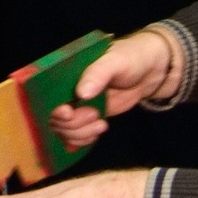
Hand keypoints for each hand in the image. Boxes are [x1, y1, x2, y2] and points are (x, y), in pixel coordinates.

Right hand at [46, 27, 182, 150]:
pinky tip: (99, 130)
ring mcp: (76, 106)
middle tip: (94, 115)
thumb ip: (98, 74)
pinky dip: (84, 139)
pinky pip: (75, 136)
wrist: (149, 71)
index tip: (68, 112)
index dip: (53, 107)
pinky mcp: (87, 118)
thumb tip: (81, 93)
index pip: (48, 95)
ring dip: (81, 133)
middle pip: (54, 118)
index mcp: (67, 72)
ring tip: (101, 123)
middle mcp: (66, 90)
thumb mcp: (114, 61)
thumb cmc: (130, 57)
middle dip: (73, 123)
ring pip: (64, 131)